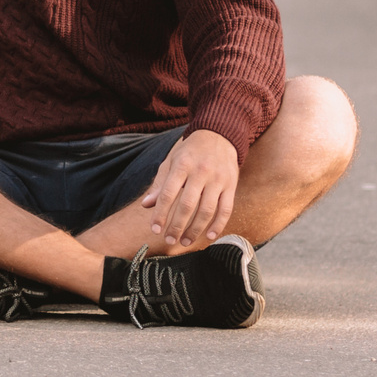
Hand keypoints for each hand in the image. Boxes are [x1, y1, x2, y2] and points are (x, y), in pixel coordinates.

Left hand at [139, 129, 239, 249]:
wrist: (219, 135)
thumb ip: (159, 184)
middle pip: (187, 205)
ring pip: (207, 210)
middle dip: (177, 226)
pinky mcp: (231, 185)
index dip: (160, 214)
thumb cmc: (190, 152)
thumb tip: (145, 205)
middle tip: (169, 240)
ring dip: (196, 230)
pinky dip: (219, 225)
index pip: (168, 194)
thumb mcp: (171, 161)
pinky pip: (226, 209)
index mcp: (182, 165)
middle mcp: (200, 172)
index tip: (154, 229)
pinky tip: (209, 236)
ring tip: (185, 242)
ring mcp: (218, 179)